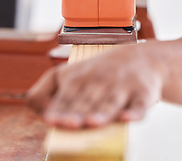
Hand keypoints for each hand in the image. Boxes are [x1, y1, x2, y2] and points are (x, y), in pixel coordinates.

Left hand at [27, 43, 162, 128]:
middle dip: (77, 113)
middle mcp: (100, 82)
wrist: (140, 58)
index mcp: (79, 78)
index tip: (51, 119)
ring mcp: (123, 88)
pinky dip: (135, 112)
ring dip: (102, 113)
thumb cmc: (98, 72)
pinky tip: (127, 117)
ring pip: (111, 103)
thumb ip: (45, 90)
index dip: (59, 108)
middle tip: (68, 124)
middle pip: (87, 102)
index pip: (67, 97)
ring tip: (93, 122)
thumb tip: (39, 113)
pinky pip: (140, 105)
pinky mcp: (143, 94)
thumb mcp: (68, 74)